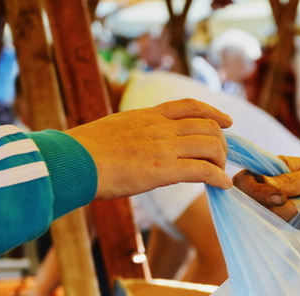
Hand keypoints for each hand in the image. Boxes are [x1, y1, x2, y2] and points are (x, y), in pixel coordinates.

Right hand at [68, 99, 232, 199]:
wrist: (72, 162)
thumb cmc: (83, 153)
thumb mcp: (112, 131)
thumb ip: (132, 134)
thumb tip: (134, 146)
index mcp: (146, 116)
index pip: (188, 106)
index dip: (213, 112)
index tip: (226, 121)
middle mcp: (159, 127)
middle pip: (206, 125)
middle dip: (221, 142)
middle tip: (222, 159)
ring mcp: (163, 147)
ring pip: (210, 145)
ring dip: (221, 161)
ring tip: (220, 174)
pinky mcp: (163, 169)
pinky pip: (203, 170)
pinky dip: (219, 178)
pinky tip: (223, 186)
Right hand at [232, 156, 299, 238]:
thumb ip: (291, 180)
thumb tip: (265, 184)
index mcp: (277, 169)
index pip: (248, 175)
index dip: (252, 185)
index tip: (277, 196)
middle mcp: (271, 189)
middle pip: (248, 196)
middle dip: (267, 202)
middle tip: (292, 207)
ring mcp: (274, 211)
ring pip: (259, 215)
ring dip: (280, 217)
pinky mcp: (281, 229)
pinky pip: (269, 231)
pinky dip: (281, 230)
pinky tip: (299, 227)